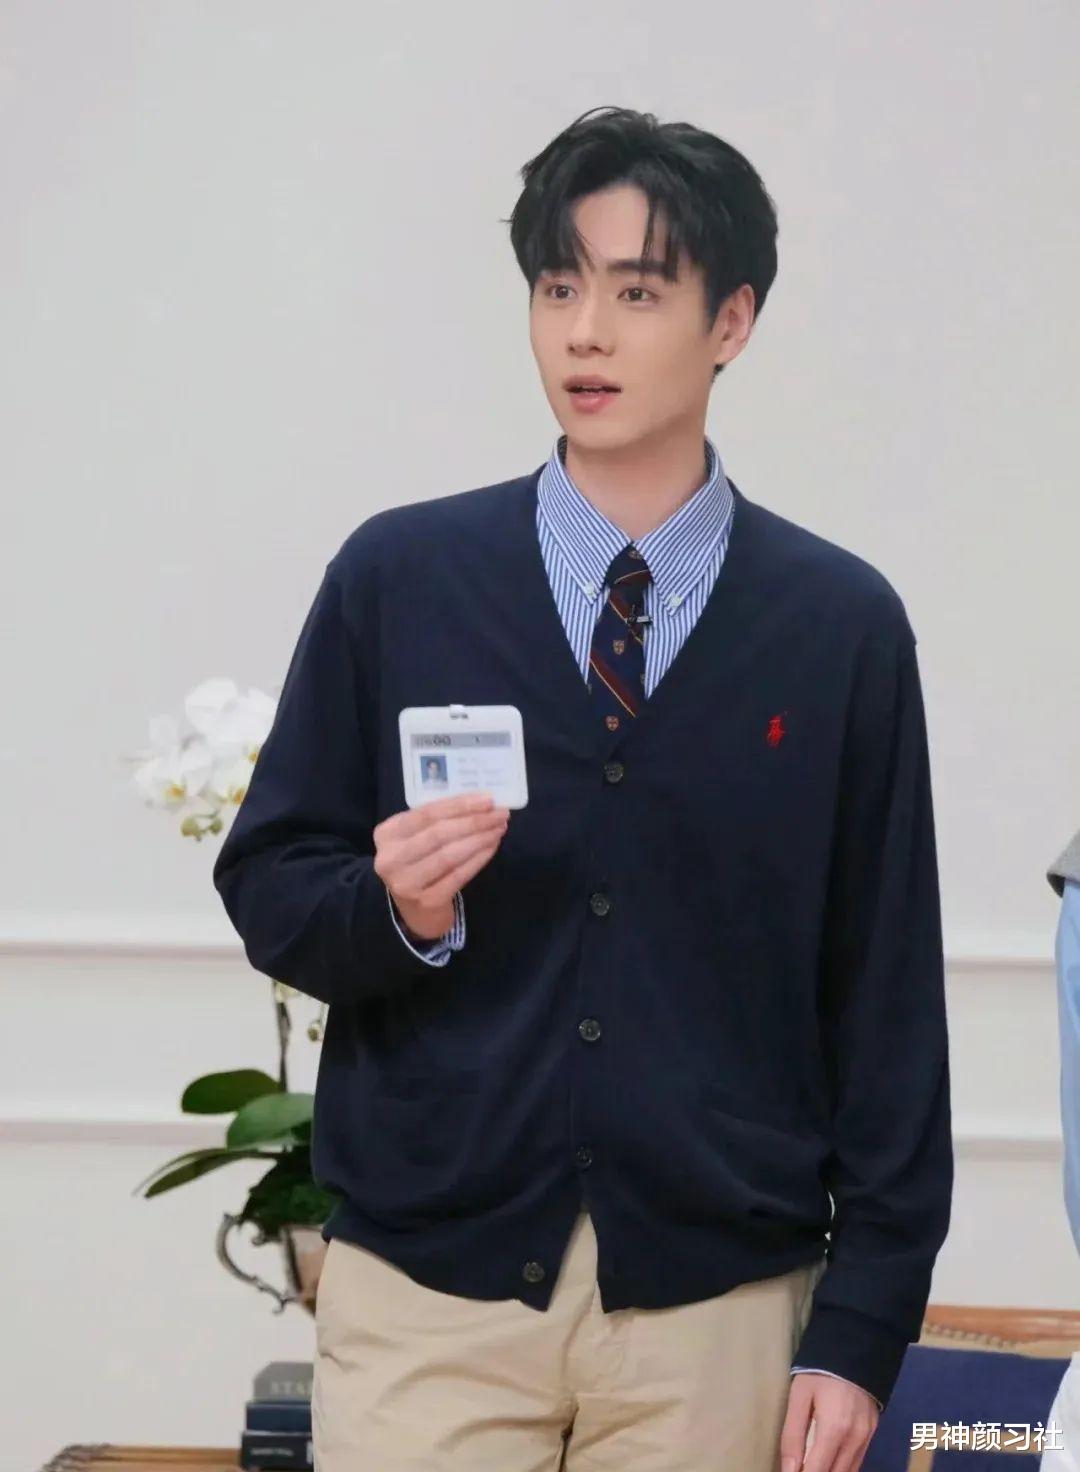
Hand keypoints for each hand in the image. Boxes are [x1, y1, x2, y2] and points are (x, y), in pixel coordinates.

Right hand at [373, 791, 509, 940]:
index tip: (488, 799)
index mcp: (386, 834)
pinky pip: (459, 875)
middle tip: (500, 814)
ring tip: (498, 828)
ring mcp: (408, 883)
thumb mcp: (413, 837)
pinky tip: (491, 846)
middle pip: (439, 833)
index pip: (426, 813)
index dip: (460, 805)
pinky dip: (478, 859)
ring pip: (450, 854)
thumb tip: (480, 803)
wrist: (412, 909)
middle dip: (475, 821)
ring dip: (480, 839)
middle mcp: (391, 858)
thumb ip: (435, 820)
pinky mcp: (428, 901)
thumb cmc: (417, 862)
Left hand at [780, 1372, 878, 1471]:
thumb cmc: (820, 1370)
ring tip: (811, 1465)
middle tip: (799, 1467)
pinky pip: (858, 1461)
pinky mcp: (872, 1432)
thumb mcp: (799, 1397)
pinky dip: (843, 1467)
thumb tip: (789, 1470)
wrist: (855, 1346)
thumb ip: (793, 1436)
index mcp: (834, 1430)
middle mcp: (855, 1439)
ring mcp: (867, 1437)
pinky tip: (829, 1462)